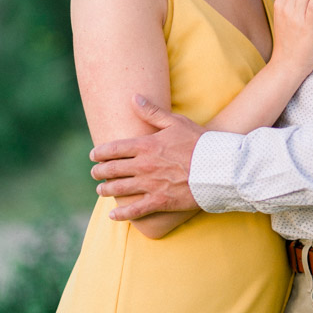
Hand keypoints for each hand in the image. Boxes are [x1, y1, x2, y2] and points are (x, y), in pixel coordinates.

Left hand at [89, 98, 203, 219]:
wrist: (218, 167)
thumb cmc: (199, 142)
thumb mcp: (176, 122)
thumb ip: (152, 112)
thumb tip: (133, 97)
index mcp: (146, 145)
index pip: (114, 149)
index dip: (100, 152)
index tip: (93, 155)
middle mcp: (144, 165)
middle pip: (113, 169)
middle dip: (100, 171)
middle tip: (95, 173)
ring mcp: (150, 185)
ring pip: (119, 189)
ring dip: (106, 190)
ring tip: (100, 190)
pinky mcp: (160, 201)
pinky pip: (135, 210)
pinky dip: (122, 214)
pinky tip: (113, 215)